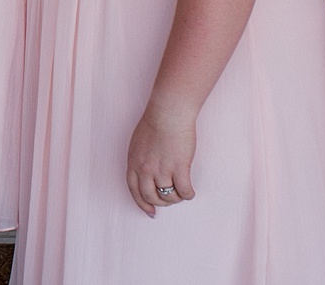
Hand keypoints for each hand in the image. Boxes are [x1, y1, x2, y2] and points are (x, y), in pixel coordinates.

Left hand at [126, 100, 196, 215]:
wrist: (168, 113)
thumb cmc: (156, 122)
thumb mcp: (139, 143)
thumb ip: (141, 159)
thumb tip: (148, 174)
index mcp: (134, 162)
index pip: (134, 190)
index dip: (142, 203)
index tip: (150, 212)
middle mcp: (146, 169)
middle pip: (151, 196)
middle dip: (161, 203)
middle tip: (170, 201)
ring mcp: (162, 169)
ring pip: (169, 196)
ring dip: (176, 198)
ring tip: (181, 193)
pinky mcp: (179, 168)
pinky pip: (184, 191)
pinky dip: (188, 194)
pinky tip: (190, 191)